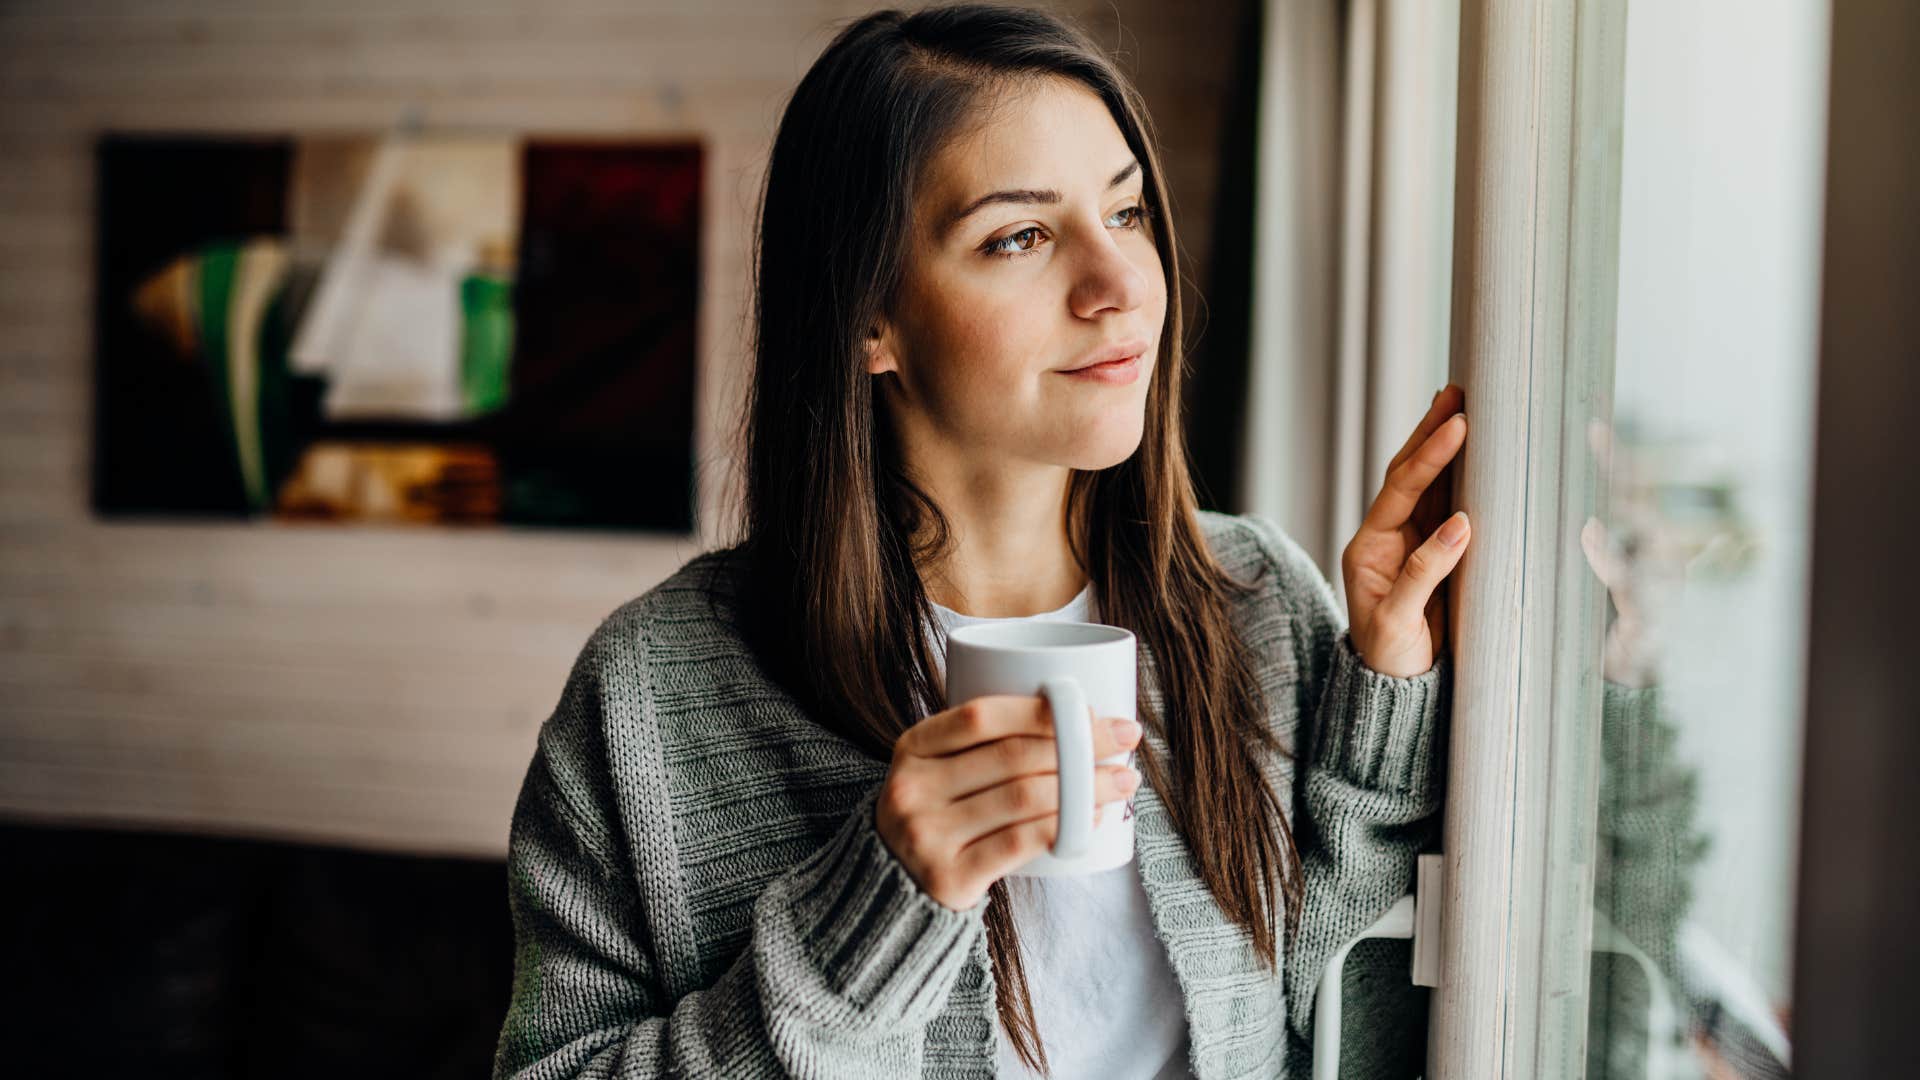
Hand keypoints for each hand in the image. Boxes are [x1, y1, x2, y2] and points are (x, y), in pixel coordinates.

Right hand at [875, 695, 1142, 909]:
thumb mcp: (938, 769)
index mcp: (912, 748)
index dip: (1043, 710)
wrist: (893, 887)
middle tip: (1125, 740)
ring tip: (1122, 780)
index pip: (982, 716)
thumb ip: (982, 743)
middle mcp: (912, 788)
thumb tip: (1079, 717)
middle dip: (1080, 745)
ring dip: (1086, 787)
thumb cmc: (939, 814)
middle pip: (1013, 756)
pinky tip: (1094, 819)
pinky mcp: (949, 877)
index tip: (1094, 711)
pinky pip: (1020, 843)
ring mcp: (927, 835)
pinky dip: (1065, 827)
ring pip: (1024, 798)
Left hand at [1341, 384, 1470, 677]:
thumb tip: (1461, 524)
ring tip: (1461, 405)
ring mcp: (1408, 543)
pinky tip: (1472, 452)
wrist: (1395, 689)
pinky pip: (1443, 506)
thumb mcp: (1400, 622)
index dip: (1429, 457)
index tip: (1457, 427)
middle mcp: (1385, 538)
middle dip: (1429, 433)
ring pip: (1427, 484)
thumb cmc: (1391, 659)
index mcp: (1368, 549)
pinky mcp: (1430, 553)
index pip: (1400, 490)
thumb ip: (1424, 574)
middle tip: (1456, 392)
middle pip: (1407, 474)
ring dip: (1443, 446)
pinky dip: (1458, 476)